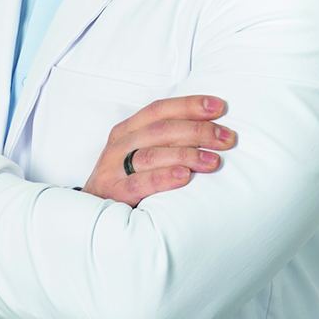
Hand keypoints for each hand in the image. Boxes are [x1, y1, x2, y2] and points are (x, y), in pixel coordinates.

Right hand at [83, 95, 234, 205]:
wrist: (92, 213)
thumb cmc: (126, 180)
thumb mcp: (140, 154)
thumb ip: (166, 141)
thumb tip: (211, 130)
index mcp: (128, 130)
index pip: (160, 109)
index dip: (190, 105)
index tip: (219, 106)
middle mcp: (120, 145)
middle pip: (161, 129)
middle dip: (198, 131)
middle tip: (227, 138)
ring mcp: (114, 169)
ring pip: (152, 154)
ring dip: (187, 154)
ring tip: (213, 161)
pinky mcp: (114, 194)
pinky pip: (140, 182)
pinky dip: (164, 178)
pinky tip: (184, 177)